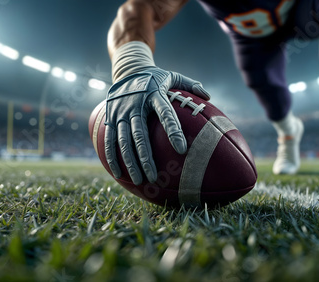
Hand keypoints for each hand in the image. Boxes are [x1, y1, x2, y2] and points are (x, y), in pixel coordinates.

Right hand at [105, 67, 209, 184]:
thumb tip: (209, 96)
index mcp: (154, 94)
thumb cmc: (156, 78)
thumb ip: (190, 85)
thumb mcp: (173, 76)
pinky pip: (109, 139)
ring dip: (130, 161)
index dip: (173, 131)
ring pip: (124, 140)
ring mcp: (120, 111)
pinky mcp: (110, 116)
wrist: (128, 69)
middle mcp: (136, 103)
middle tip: (154, 176)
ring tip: (139, 180)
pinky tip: (118, 173)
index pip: (165, 114)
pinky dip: (112, 156)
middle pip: (140, 134)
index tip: (182, 149)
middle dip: (146, 157)